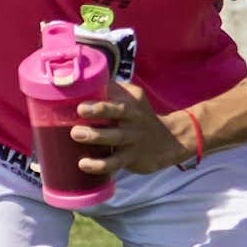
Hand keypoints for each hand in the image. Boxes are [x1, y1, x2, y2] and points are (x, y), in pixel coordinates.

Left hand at [62, 85, 191, 178]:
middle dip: (100, 109)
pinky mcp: (132, 158)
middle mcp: (135, 118)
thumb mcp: (131, 98)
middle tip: (80, 110)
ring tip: (75, 134)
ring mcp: (133, 139)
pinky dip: (99, 164)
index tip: (83, 97)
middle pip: (120, 111)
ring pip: (116, 137)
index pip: (118, 94)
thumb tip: (75, 81)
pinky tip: (84, 164)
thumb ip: (109, 90)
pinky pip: (115, 162)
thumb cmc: (137, 116)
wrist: (171, 140)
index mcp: (131, 101)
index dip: (101, 93)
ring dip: (95, 136)